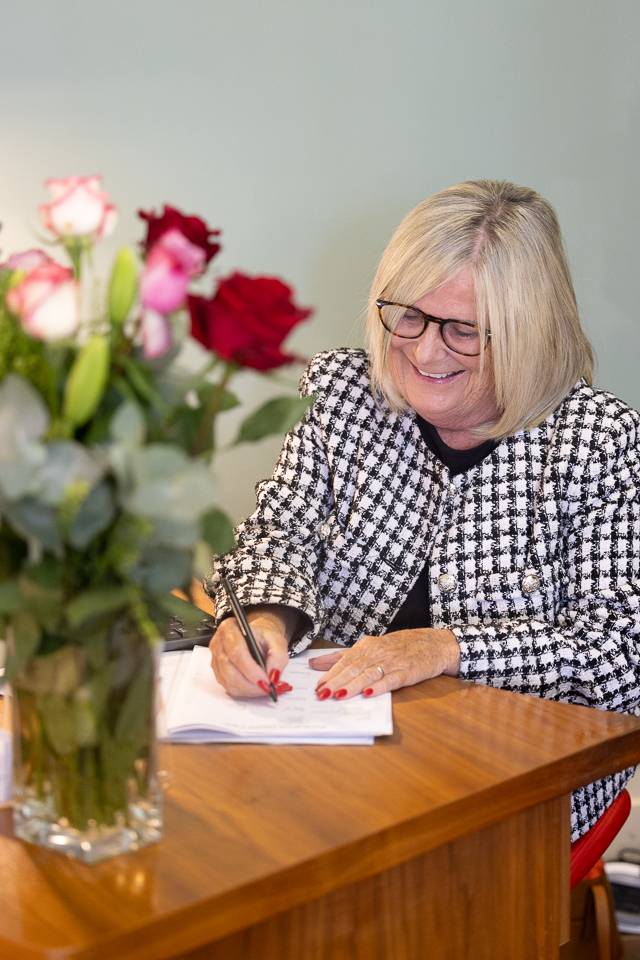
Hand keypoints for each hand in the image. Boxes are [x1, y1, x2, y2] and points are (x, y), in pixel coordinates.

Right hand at [209, 605, 292, 697]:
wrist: (257, 640)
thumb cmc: (264, 639)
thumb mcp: (277, 641)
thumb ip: (278, 657)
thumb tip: (273, 676)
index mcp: (230, 628)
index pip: (236, 651)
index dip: (251, 669)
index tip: (266, 680)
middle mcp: (218, 643)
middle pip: (229, 669)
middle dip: (249, 683)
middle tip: (266, 688)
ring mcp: (216, 659)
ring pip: (228, 681)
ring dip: (247, 689)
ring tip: (263, 688)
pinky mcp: (218, 673)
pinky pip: (228, 687)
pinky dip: (243, 691)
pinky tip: (255, 688)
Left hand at [308, 628, 459, 699]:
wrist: (433, 644)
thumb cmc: (398, 647)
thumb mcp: (370, 647)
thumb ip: (343, 656)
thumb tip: (315, 664)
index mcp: (367, 645)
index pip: (345, 660)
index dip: (330, 673)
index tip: (317, 686)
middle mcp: (378, 652)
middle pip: (354, 667)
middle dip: (337, 681)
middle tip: (322, 694)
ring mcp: (393, 662)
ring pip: (369, 673)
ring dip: (353, 685)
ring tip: (339, 695)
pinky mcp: (407, 672)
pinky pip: (391, 680)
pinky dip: (379, 687)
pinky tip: (368, 694)